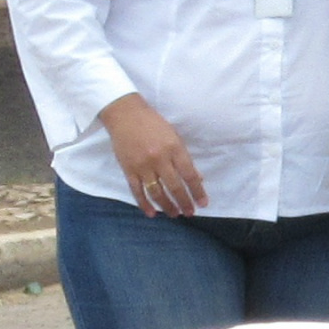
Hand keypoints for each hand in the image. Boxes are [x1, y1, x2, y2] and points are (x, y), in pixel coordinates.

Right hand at [101, 97, 208, 217]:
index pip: (189, 175)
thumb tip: (198, 178)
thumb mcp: (174, 137)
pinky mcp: (128, 170)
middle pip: (175, 187)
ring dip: (167, 206)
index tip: (203, 204)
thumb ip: (185, 159)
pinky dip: (144, 204)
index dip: (197, 191)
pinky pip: (137, 191)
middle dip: (184, 202)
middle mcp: (159, 159)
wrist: (125, 114)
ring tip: (174, 214)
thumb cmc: (153, 124)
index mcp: (174, 149)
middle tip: (190, 213)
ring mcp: (142, 166)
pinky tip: (152, 213)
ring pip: (157, 192)